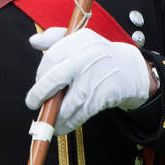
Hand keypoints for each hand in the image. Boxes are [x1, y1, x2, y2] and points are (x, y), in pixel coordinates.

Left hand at [25, 27, 151, 135]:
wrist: (130, 69)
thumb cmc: (99, 55)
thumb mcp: (80, 38)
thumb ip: (55, 37)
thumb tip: (34, 41)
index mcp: (79, 41)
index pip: (51, 56)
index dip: (40, 73)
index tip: (38, 82)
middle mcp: (86, 58)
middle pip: (54, 78)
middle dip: (39, 94)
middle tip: (33, 102)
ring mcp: (95, 78)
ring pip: (67, 102)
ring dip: (54, 116)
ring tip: (47, 121)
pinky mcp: (103, 96)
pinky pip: (81, 114)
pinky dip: (69, 123)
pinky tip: (62, 126)